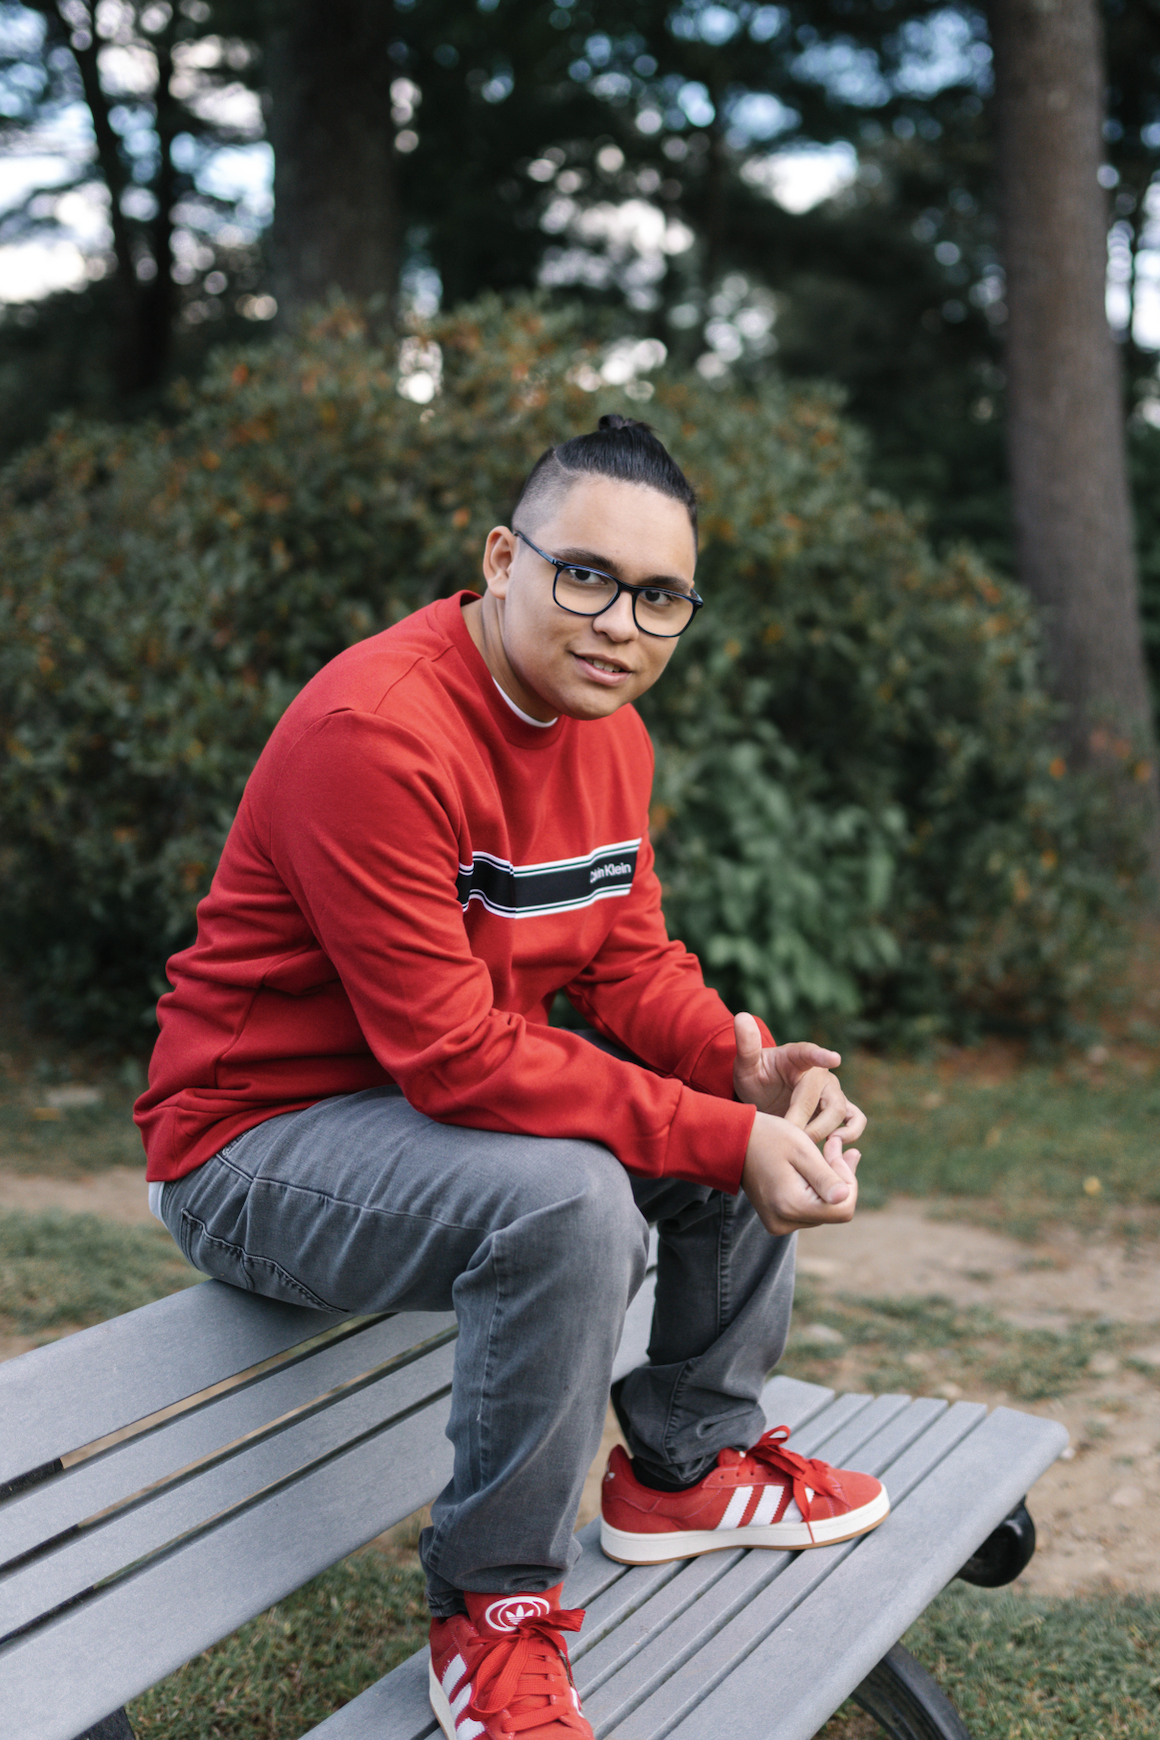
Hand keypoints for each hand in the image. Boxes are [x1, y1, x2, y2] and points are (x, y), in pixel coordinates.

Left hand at [733, 1013, 865, 1148]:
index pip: (810, 1053)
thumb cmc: (756, 1077)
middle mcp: (820, 1072)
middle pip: (824, 1095)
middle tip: (786, 1133)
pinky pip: (856, 1120)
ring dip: (824, 1130)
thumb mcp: (746, 1065)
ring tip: (805, 1143)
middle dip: (805, 1117)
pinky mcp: (838, 1110)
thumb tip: (741, 1016)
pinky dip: (851, 1132)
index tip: (834, 1059)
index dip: (822, 1056)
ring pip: (840, 1111)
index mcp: (798, 1056)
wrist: (763, 1096)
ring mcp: (831, 1091)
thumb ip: (746, 1045)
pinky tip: (833, 1144)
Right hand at [741, 1109, 860, 1236]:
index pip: (844, 1208)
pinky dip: (815, 1190)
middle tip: (832, 1144)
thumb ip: (825, 1177)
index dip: (848, 1179)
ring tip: (822, 1152)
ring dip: (828, 1183)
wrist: (733, 1141)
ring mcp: (779, 1225)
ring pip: (824, 1211)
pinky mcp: (776, 1221)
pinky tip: (809, 1168)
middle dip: (839, 1177)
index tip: (835, 1148)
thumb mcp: (801, 1150)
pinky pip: (809, 1211)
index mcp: (791, 1206)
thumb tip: (845, 1198)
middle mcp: (784, 1223)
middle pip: (834, 1210)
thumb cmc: (768, 1137)